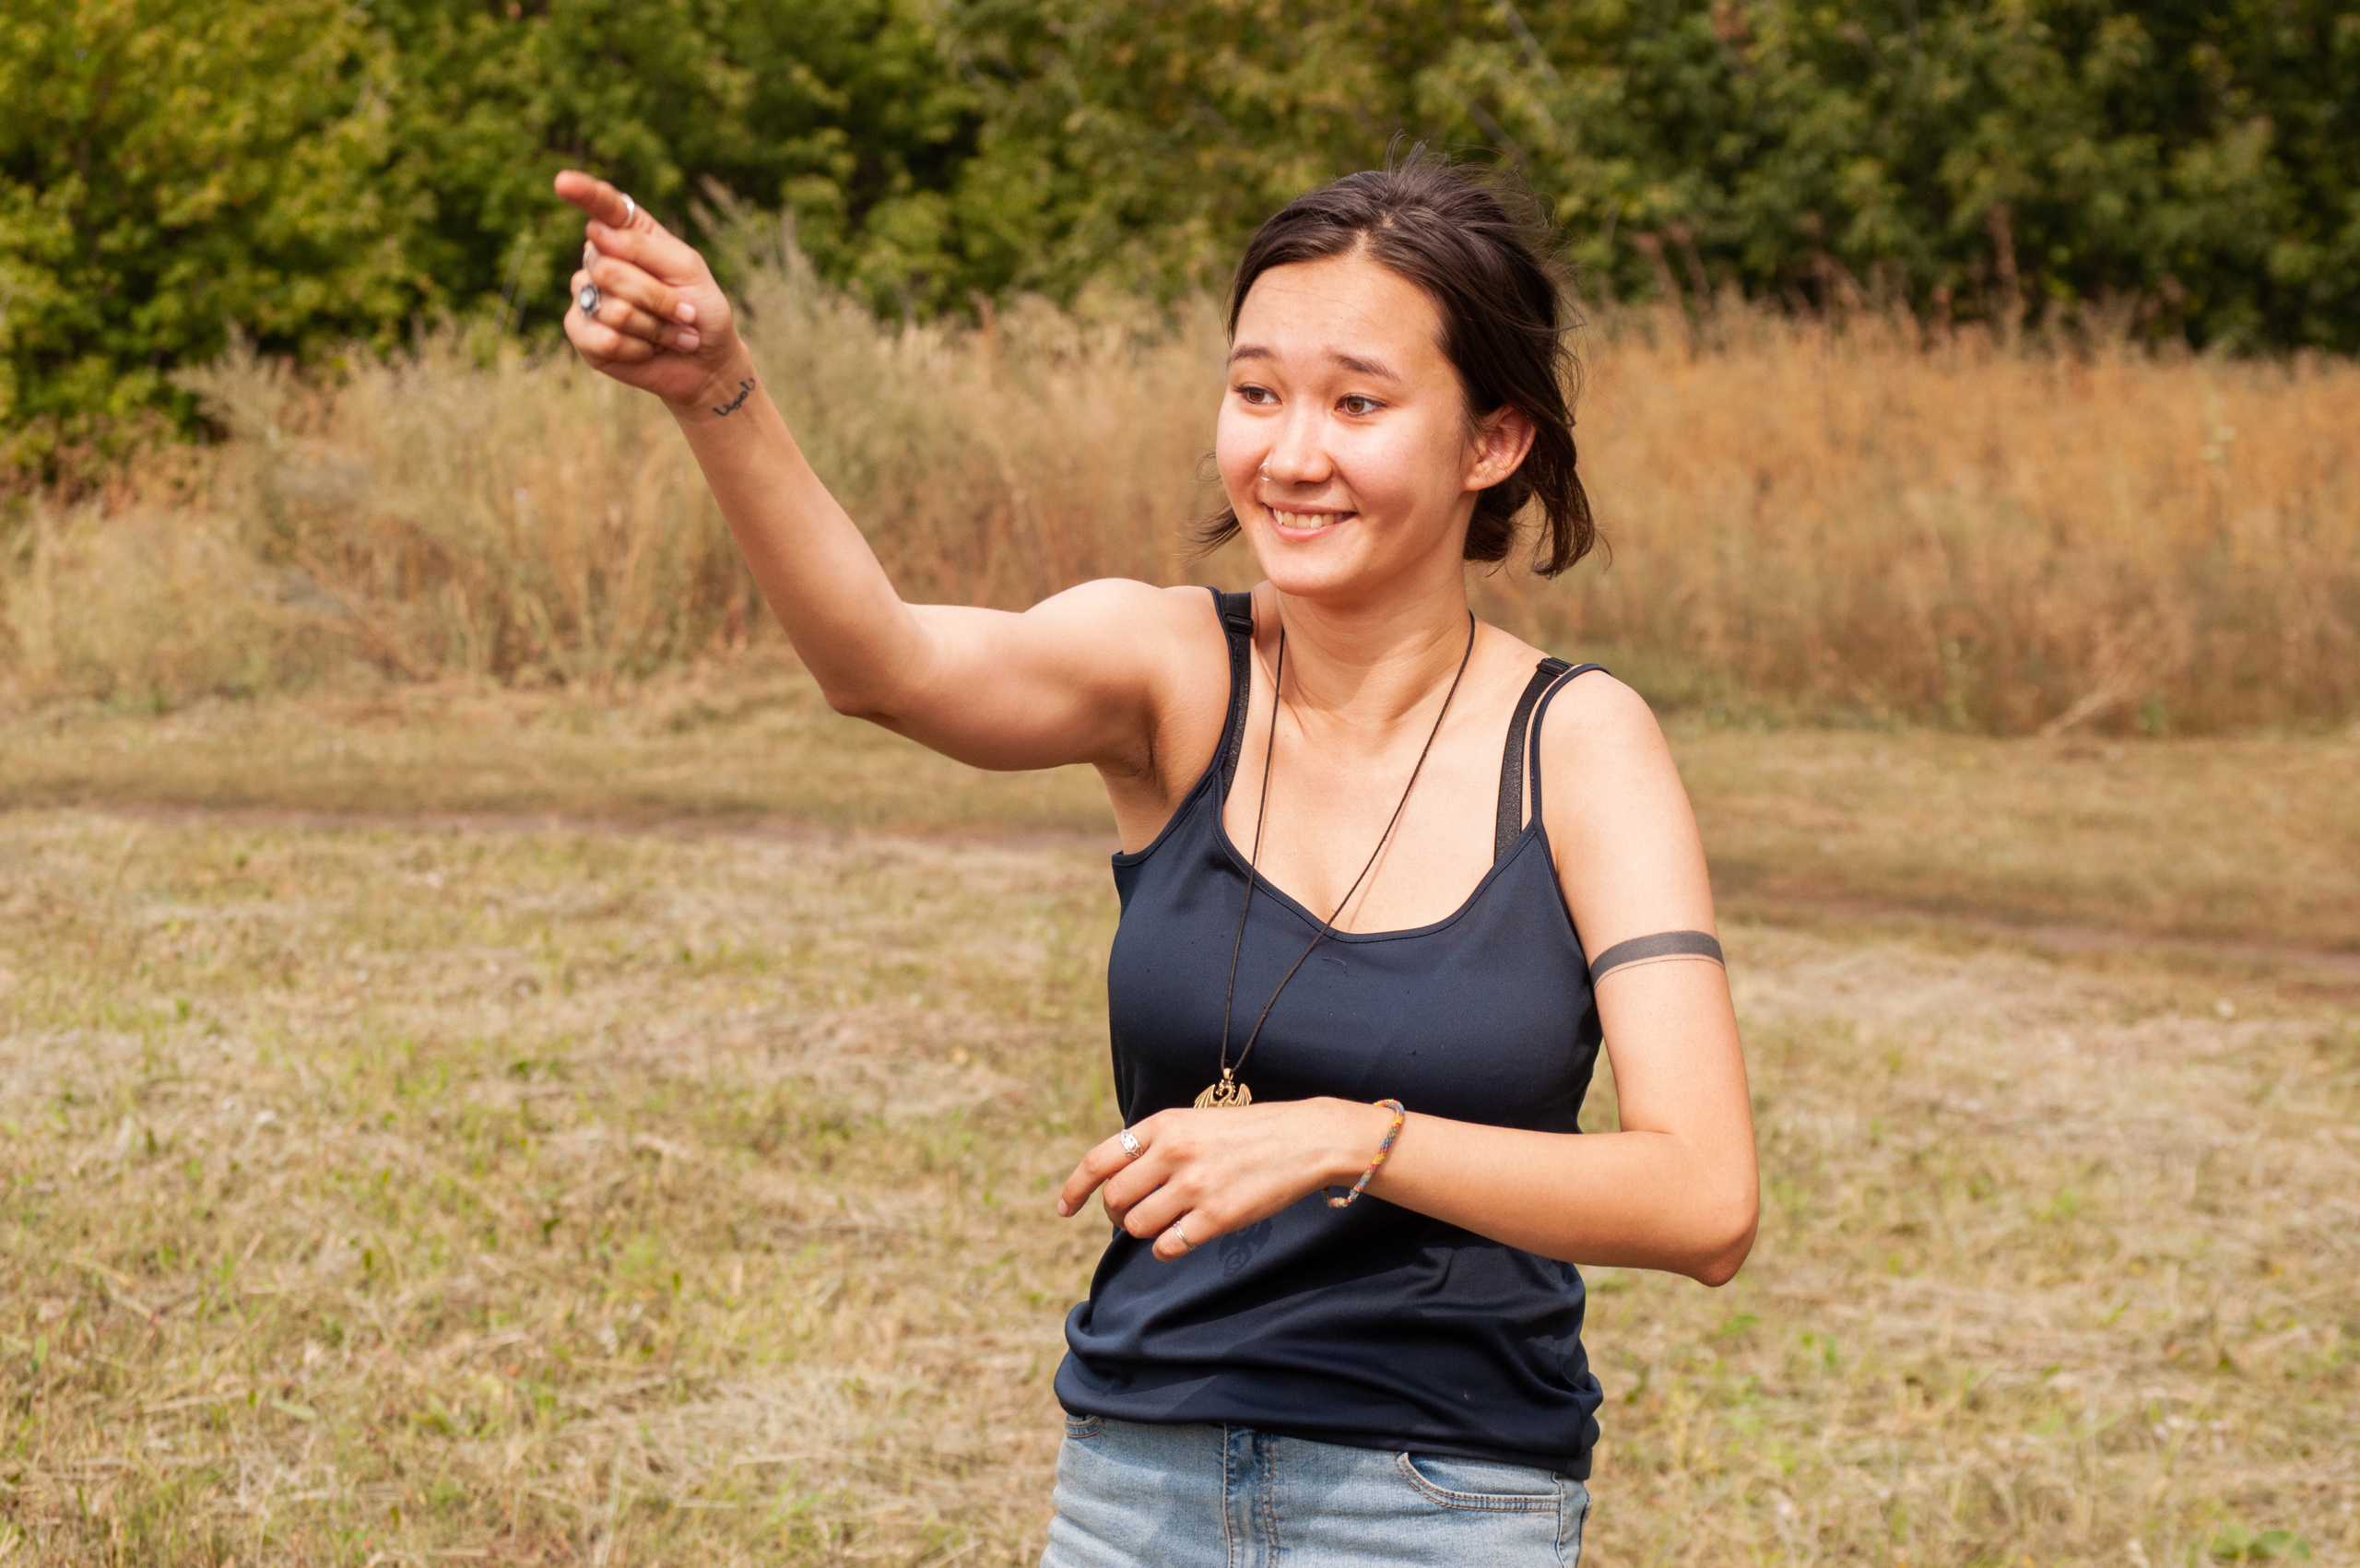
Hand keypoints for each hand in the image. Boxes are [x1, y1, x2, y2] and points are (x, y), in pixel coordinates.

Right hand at [554, 170, 741, 409]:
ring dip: (655, 328)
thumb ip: (645, 248)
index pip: (603, 207)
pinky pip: (605, 339)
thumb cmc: (701, 309)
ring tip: (672, 334)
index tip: (564, 182)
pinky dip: (639, 348)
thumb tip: (595, 232)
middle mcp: (600, 260)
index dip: (584, 193)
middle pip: (610, 268)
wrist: (706, 361)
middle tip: (684, 312)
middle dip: (657, 298)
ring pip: (612, 308)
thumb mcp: (687, 270)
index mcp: (627, 235)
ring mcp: (586, 296)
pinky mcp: (581, 333)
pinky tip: (649, 350)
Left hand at [1057, 1099, 1397, 1260]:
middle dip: (1115, 1214)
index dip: (1074, 1189)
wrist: (1303, 1140)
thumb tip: (1114, 1182)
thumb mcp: (1192, 1123)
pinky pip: (1167, 1247)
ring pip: (1136, 1226)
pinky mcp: (1215, 1217)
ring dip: (1142, 1231)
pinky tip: (1181, 1238)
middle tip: (1132, 1215)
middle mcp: (1172, 1153)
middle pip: (1113, 1199)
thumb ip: (1154, 1145)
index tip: (1064, 1210)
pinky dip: (1166, 1248)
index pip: (1098, 1161)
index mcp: (1162, 1125)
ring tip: (1165, 1222)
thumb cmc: (1244, 1134)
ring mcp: (1193, 1187)